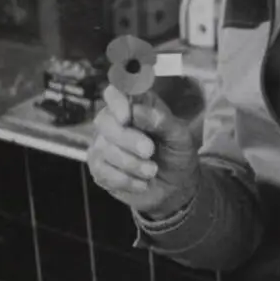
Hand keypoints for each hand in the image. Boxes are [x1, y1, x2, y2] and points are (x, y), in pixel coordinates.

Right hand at [87, 85, 199, 215]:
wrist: (175, 187)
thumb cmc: (176, 154)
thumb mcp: (179, 136)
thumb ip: (161, 121)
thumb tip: (137, 111)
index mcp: (135, 106)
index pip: (115, 92)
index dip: (117, 101)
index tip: (127, 117)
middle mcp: (114, 122)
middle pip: (105, 121)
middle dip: (127, 139)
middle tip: (149, 151)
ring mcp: (103, 144)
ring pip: (103, 148)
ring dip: (131, 163)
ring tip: (151, 171)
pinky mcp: (99, 168)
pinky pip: (102, 171)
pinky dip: (124, 179)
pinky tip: (141, 183)